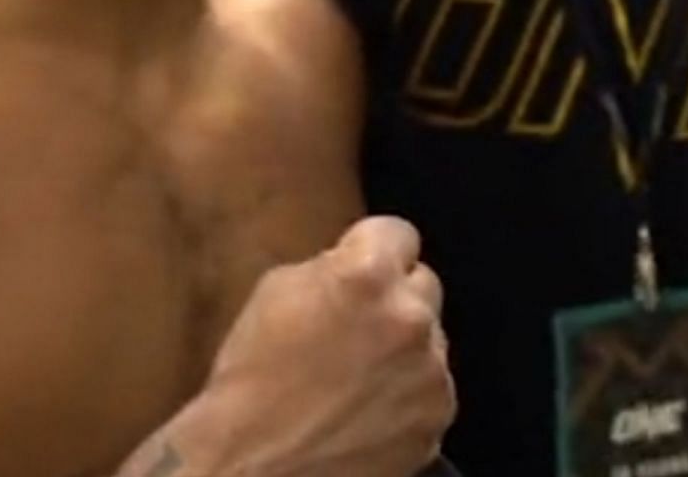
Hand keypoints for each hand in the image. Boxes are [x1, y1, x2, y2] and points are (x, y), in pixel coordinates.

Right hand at [156, 216, 455, 476]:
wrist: (250, 466)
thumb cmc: (252, 376)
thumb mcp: (277, 290)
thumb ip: (331, 265)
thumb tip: (357, 263)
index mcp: (368, 274)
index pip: (399, 234)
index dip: (375, 251)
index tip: (362, 270)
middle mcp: (409, 316)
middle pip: (423, 284)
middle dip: (394, 299)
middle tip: (357, 329)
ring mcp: (430, 371)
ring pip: (430, 341)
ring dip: (404, 350)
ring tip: (358, 379)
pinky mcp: (437, 418)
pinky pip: (433, 389)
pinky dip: (409, 397)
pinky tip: (369, 411)